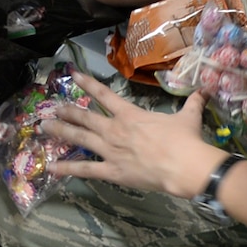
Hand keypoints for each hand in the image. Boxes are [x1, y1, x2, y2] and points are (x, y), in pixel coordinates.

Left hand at [43, 71, 221, 198]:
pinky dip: (67, 169)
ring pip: (79, 138)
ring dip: (60, 132)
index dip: (87, 84)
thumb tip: (204, 90)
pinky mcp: (111, 171)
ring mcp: (110, 150)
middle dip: (66, 112)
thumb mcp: (188, 116)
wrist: (185, 165)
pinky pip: (85, 169)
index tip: (73, 76)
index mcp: (130, 115)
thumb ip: (192, 103)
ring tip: (43, 128)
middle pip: (85, 117)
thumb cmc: (185, 139)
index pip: (104, 94)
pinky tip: (50, 168)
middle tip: (51, 108)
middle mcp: (115, 129)